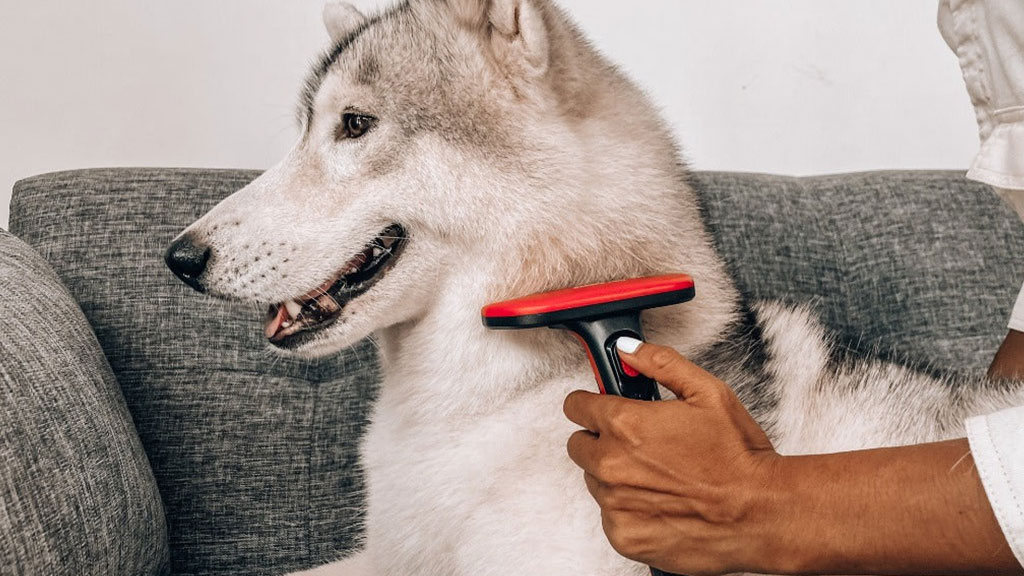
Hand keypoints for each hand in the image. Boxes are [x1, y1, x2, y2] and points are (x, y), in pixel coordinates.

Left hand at [563, 339, 782, 574]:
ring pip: (595, 481)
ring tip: (659, 475)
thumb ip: (661, 364)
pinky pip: (610, 516)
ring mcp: (615, 504)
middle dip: (602, 441)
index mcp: (625, 425)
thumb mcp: (708, 392)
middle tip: (639, 445)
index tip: (601, 408)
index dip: (591, 404)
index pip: (575, 407)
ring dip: (616, 476)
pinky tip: (662, 502)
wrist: (761, 513)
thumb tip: (629, 350)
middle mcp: (612, 465)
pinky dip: (629, 510)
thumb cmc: (738, 457)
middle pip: (580, 445)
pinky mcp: (624, 536)